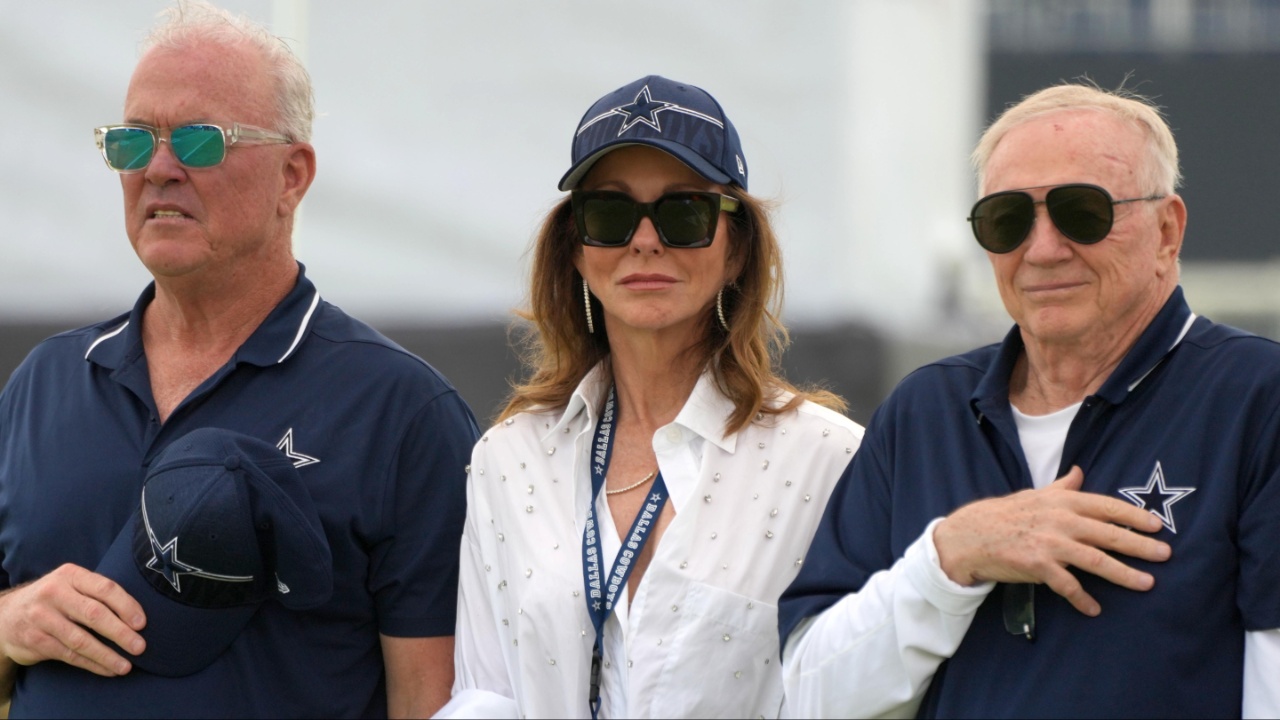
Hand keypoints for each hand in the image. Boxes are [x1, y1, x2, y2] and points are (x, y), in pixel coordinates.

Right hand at [0, 564, 145, 675]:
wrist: (6, 615)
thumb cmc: (53, 599)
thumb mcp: (71, 585)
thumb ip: (97, 594)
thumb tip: (137, 616)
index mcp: (71, 575)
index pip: (105, 589)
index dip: (127, 606)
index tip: (142, 623)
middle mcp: (54, 593)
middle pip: (94, 614)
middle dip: (120, 633)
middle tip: (140, 647)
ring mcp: (42, 617)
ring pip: (81, 639)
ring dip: (107, 655)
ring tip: (126, 666)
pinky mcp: (35, 640)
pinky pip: (69, 655)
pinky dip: (91, 664)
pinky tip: (107, 669)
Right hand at [933, 466, 1170, 615]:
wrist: (969, 536)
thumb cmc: (1004, 515)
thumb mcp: (1035, 495)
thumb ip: (1062, 487)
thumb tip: (1080, 472)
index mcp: (1062, 501)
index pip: (1107, 506)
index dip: (1134, 516)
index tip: (1157, 525)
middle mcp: (1060, 520)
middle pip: (1109, 534)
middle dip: (1141, 545)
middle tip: (1165, 555)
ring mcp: (1050, 543)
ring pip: (1096, 560)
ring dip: (1124, 574)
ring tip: (1146, 584)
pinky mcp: (1038, 566)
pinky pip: (1067, 585)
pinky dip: (1082, 599)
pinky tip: (1094, 608)